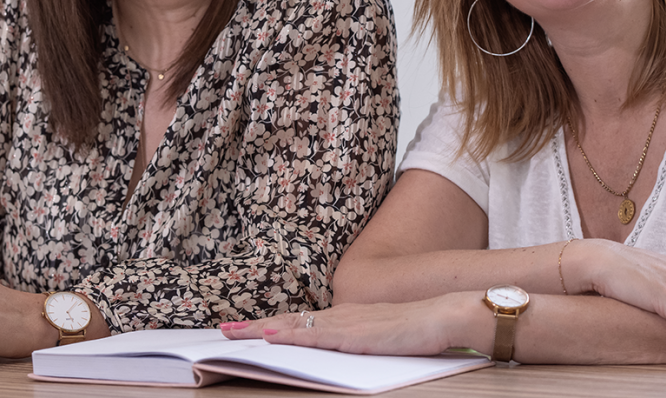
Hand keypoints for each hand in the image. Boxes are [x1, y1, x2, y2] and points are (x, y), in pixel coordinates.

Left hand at [221, 294, 483, 355]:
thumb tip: (348, 349)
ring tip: (231, 333)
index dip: (270, 326)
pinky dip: (287, 336)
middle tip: (221, 331)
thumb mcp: (383, 338)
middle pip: (288, 322)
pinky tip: (269, 337)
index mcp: (345, 317)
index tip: (244, 330)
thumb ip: (362, 341)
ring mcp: (344, 323)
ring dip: (260, 330)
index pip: (300, 322)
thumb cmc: (420, 329)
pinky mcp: (352, 334)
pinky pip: (312, 336)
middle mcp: (339, 315)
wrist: (444, 315)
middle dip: (252, 327)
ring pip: (292, 327)